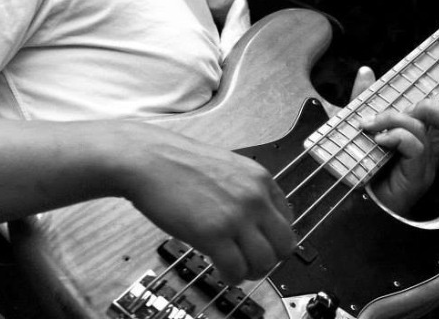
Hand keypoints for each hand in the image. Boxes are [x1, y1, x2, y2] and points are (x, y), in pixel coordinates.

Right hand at [117, 123, 296, 283]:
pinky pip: (236, 270)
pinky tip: (222, 271)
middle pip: (285, 245)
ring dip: (252, 272)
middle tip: (252, 264)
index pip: (288, 220)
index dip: (274, 238)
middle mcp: (255, 197)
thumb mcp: (229, 168)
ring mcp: (236, 216)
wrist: (150, 160)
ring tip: (237, 269)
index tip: (261, 245)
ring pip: (265, 262)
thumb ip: (247, 190)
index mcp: (261, 179)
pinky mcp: (213, 234)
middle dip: (270, 260)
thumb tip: (256, 218)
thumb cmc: (180, 164)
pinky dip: (232, 277)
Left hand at [349, 67, 438, 214]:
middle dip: (425, 104)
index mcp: (418, 140)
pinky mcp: (416, 178)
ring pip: (427, 128)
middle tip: (388, 112)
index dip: (435, 98)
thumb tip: (367, 72)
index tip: (414, 80)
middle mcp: (427, 153)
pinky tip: (378, 141)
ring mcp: (424, 167)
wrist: (349, 212)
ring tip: (372, 127)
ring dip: (396, 118)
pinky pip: (416, 146)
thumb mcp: (353, 128)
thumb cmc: (353, 172)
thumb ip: (362, 101)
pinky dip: (397, 136)